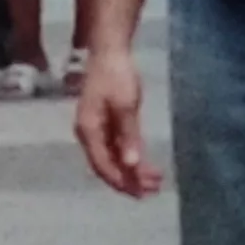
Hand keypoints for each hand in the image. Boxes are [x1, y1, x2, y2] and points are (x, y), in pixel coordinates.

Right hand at [74, 41, 163, 197]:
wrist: (110, 51)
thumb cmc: (116, 75)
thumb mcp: (125, 105)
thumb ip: (128, 136)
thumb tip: (131, 164)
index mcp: (88, 131)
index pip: (103, 165)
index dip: (121, 181)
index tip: (140, 193)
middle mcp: (90, 134)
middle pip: (108, 166)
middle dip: (129, 181)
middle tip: (152, 191)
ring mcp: (98, 130)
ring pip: (115, 158)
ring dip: (133, 171)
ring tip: (155, 182)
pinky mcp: (108, 124)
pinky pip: (118, 148)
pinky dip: (132, 158)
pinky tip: (146, 166)